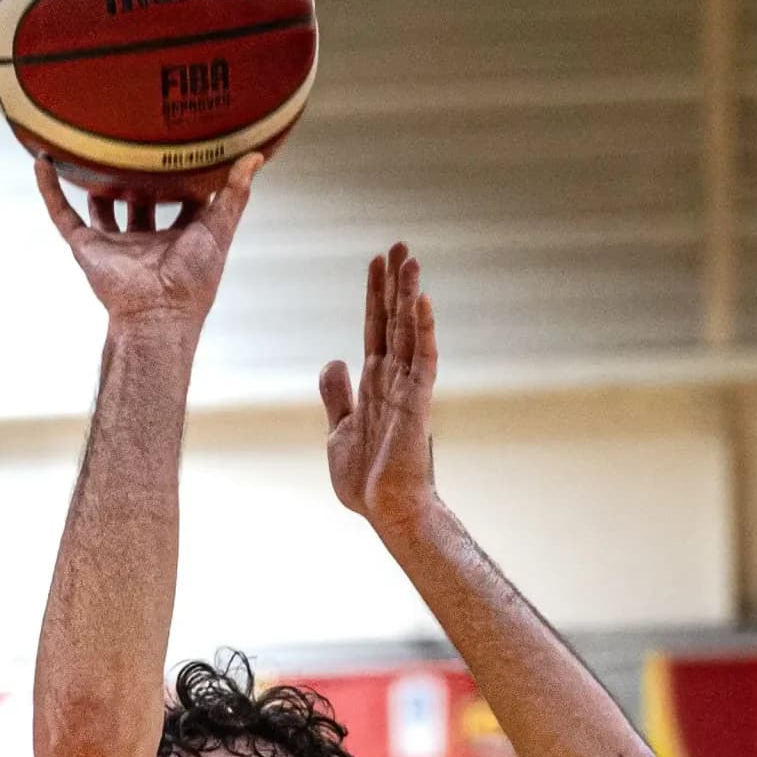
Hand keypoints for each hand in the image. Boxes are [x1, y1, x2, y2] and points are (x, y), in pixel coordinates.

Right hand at [35, 156, 260, 333]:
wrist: (158, 313)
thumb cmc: (193, 280)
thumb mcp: (219, 229)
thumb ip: (235, 195)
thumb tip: (255, 156)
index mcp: (178, 238)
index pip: (181, 201)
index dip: (183, 177)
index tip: (183, 145)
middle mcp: (145, 240)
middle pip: (140, 200)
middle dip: (139, 176)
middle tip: (137, 139)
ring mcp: (114, 244)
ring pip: (101, 205)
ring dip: (95, 182)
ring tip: (90, 148)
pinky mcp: (87, 247)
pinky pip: (63, 214)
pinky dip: (49, 190)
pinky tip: (42, 161)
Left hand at [319, 244, 438, 527]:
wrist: (385, 511)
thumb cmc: (366, 480)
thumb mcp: (339, 429)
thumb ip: (336, 394)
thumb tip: (333, 359)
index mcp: (375, 383)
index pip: (375, 328)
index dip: (374, 294)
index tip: (377, 261)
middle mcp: (394, 380)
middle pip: (394, 321)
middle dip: (396, 283)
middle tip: (400, 245)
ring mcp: (408, 390)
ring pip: (410, 333)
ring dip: (410, 296)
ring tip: (411, 260)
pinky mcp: (418, 405)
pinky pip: (423, 361)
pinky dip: (423, 331)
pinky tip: (421, 303)